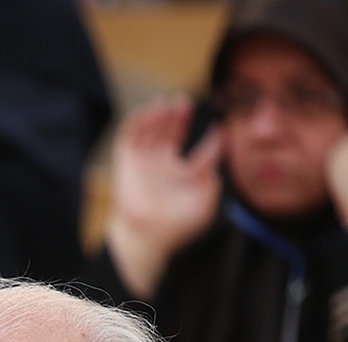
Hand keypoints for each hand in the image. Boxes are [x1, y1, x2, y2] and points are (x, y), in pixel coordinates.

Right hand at [104, 95, 223, 298]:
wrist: (148, 234)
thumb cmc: (178, 224)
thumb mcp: (205, 202)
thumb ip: (212, 176)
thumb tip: (215, 152)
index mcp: (184, 177)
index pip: (199, 153)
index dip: (211, 141)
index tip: (220, 130)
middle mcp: (164, 166)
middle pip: (173, 133)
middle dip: (179, 117)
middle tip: (185, 102)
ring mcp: (144, 162)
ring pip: (152, 130)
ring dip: (159, 115)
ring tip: (169, 103)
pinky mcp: (127, 160)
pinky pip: (130, 135)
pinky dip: (139, 121)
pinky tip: (150, 112)